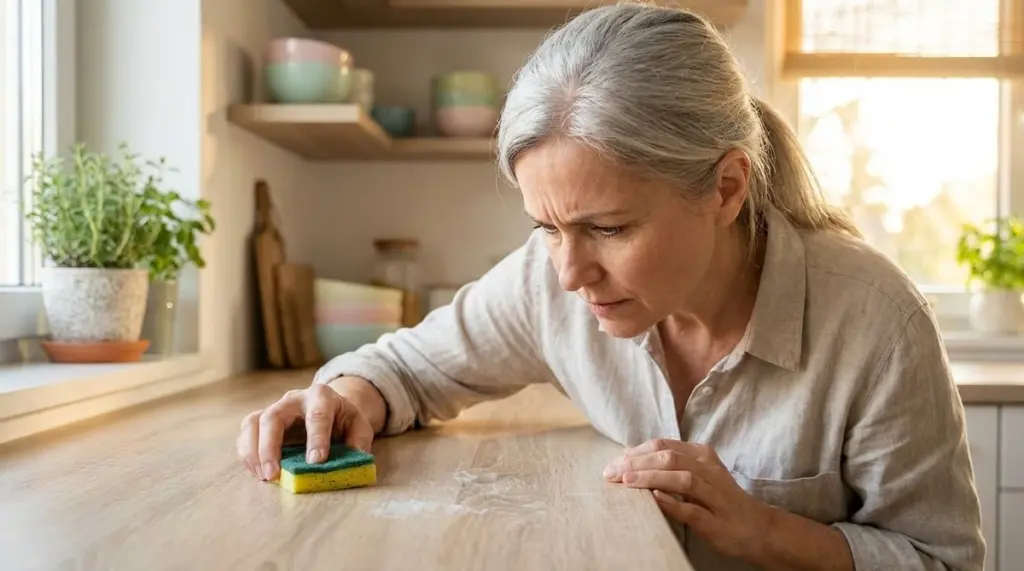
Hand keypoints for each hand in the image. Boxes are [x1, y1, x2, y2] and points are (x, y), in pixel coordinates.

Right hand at [236, 383, 374, 481]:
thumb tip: (356, 458)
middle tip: (273, 474)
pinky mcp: (262, 421)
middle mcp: (293, 399)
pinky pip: (246, 433)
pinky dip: (247, 454)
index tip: (316, 461)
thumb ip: (359, 439)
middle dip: (270, 447)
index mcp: (321, 396)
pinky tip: (257, 472)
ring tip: (264, 476)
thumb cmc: (343, 419)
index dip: (316, 438)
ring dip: (253, 452)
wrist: (329, 408)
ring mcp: (274, 408)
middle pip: (273, 416)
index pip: (317, 415)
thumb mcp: (359, 424)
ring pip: (253, 422)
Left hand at [603, 439, 775, 561]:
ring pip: (682, 478)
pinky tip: (655, 499)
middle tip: (611, 472)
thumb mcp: (698, 476)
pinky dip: (673, 503)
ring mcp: (715, 495)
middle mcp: (709, 470)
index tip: (614, 462)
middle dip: (637, 463)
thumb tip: (630, 462)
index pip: (663, 445)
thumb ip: (671, 467)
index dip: (636, 451)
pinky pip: (694, 509)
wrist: (759, 528)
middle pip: (670, 457)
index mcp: (702, 455)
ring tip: (626, 481)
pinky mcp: (718, 521)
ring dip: (651, 478)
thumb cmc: (720, 501)